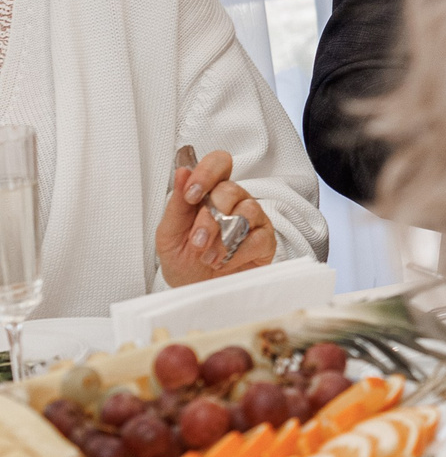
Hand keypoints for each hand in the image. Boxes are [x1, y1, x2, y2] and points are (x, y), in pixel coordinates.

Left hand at [155, 150, 278, 286]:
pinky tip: (224, 262)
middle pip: (230, 190)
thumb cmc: (183, 262)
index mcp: (209, 194)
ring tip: (208, 257)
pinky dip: (236, 253)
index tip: (192, 195)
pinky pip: (258, 237)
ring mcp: (253, 219)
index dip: (207, 173)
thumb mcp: (169, 234)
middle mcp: (234, 202)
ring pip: (247, 210)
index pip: (218, 163)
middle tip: (198, 241)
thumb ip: (176, 204)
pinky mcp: (265, 240)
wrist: (195, 292)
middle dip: (208, 219)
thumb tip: (182, 172)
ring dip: (222, 238)